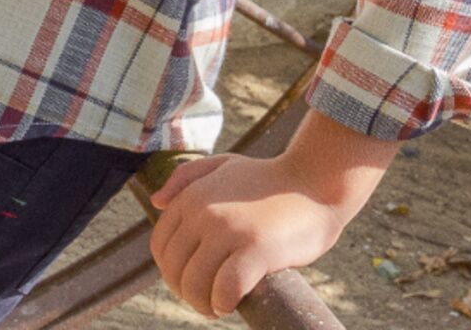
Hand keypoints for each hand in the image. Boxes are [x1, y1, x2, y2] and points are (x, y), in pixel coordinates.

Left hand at [149, 112, 398, 318]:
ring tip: (219, 304)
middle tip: (208, 297)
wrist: (315, 183)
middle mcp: (205, 212)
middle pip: (175, 271)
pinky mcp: (255, 249)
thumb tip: (156, 202)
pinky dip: (224, 303)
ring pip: (195, 285)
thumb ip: (186, 178)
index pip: (161, 246)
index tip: (192, 280)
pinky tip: (233, 301)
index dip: (172, 271)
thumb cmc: (269, 179)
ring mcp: (229, 230)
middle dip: (187, 292)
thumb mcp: (223, 165)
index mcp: (193, 195)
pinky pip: (224, 290)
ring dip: (204, 304)